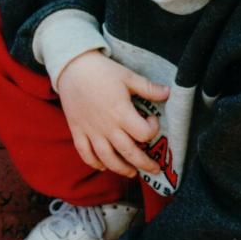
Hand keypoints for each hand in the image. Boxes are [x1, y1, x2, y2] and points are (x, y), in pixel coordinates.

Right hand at [56, 51, 168, 177]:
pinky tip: (103, 166)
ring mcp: (91, 131)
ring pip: (108, 159)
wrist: (72, 67)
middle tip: (154, 169)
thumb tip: (168, 93)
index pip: (143, 133)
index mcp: (121, 112)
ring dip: (121, 169)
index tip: (152, 120)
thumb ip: (148, 88)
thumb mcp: (128, 76)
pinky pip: (85, 154)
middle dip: (144, 164)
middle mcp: (107, 126)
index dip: (152, 129)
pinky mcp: (78, 131)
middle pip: (129, 153)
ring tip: (132, 173)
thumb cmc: (101, 70)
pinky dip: (94, 163)